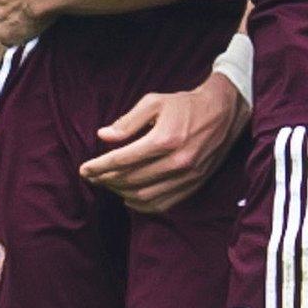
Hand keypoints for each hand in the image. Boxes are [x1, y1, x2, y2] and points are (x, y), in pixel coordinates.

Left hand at [80, 73, 247, 212]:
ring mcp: (187, 176)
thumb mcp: (154, 102)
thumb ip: (127, 121)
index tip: (84, 169)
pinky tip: (129, 196)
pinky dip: (142, 205)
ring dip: (121, 193)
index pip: (122, 160)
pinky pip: (163, 204)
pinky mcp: (193, 185)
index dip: (99, 166)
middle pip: (131, 180)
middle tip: (92, 177)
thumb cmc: (184, 105)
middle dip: (106, 180)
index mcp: (165, 139)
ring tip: (108, 184)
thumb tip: (103, 136)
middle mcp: (177, 161)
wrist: (223, 113)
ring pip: (145, 196)